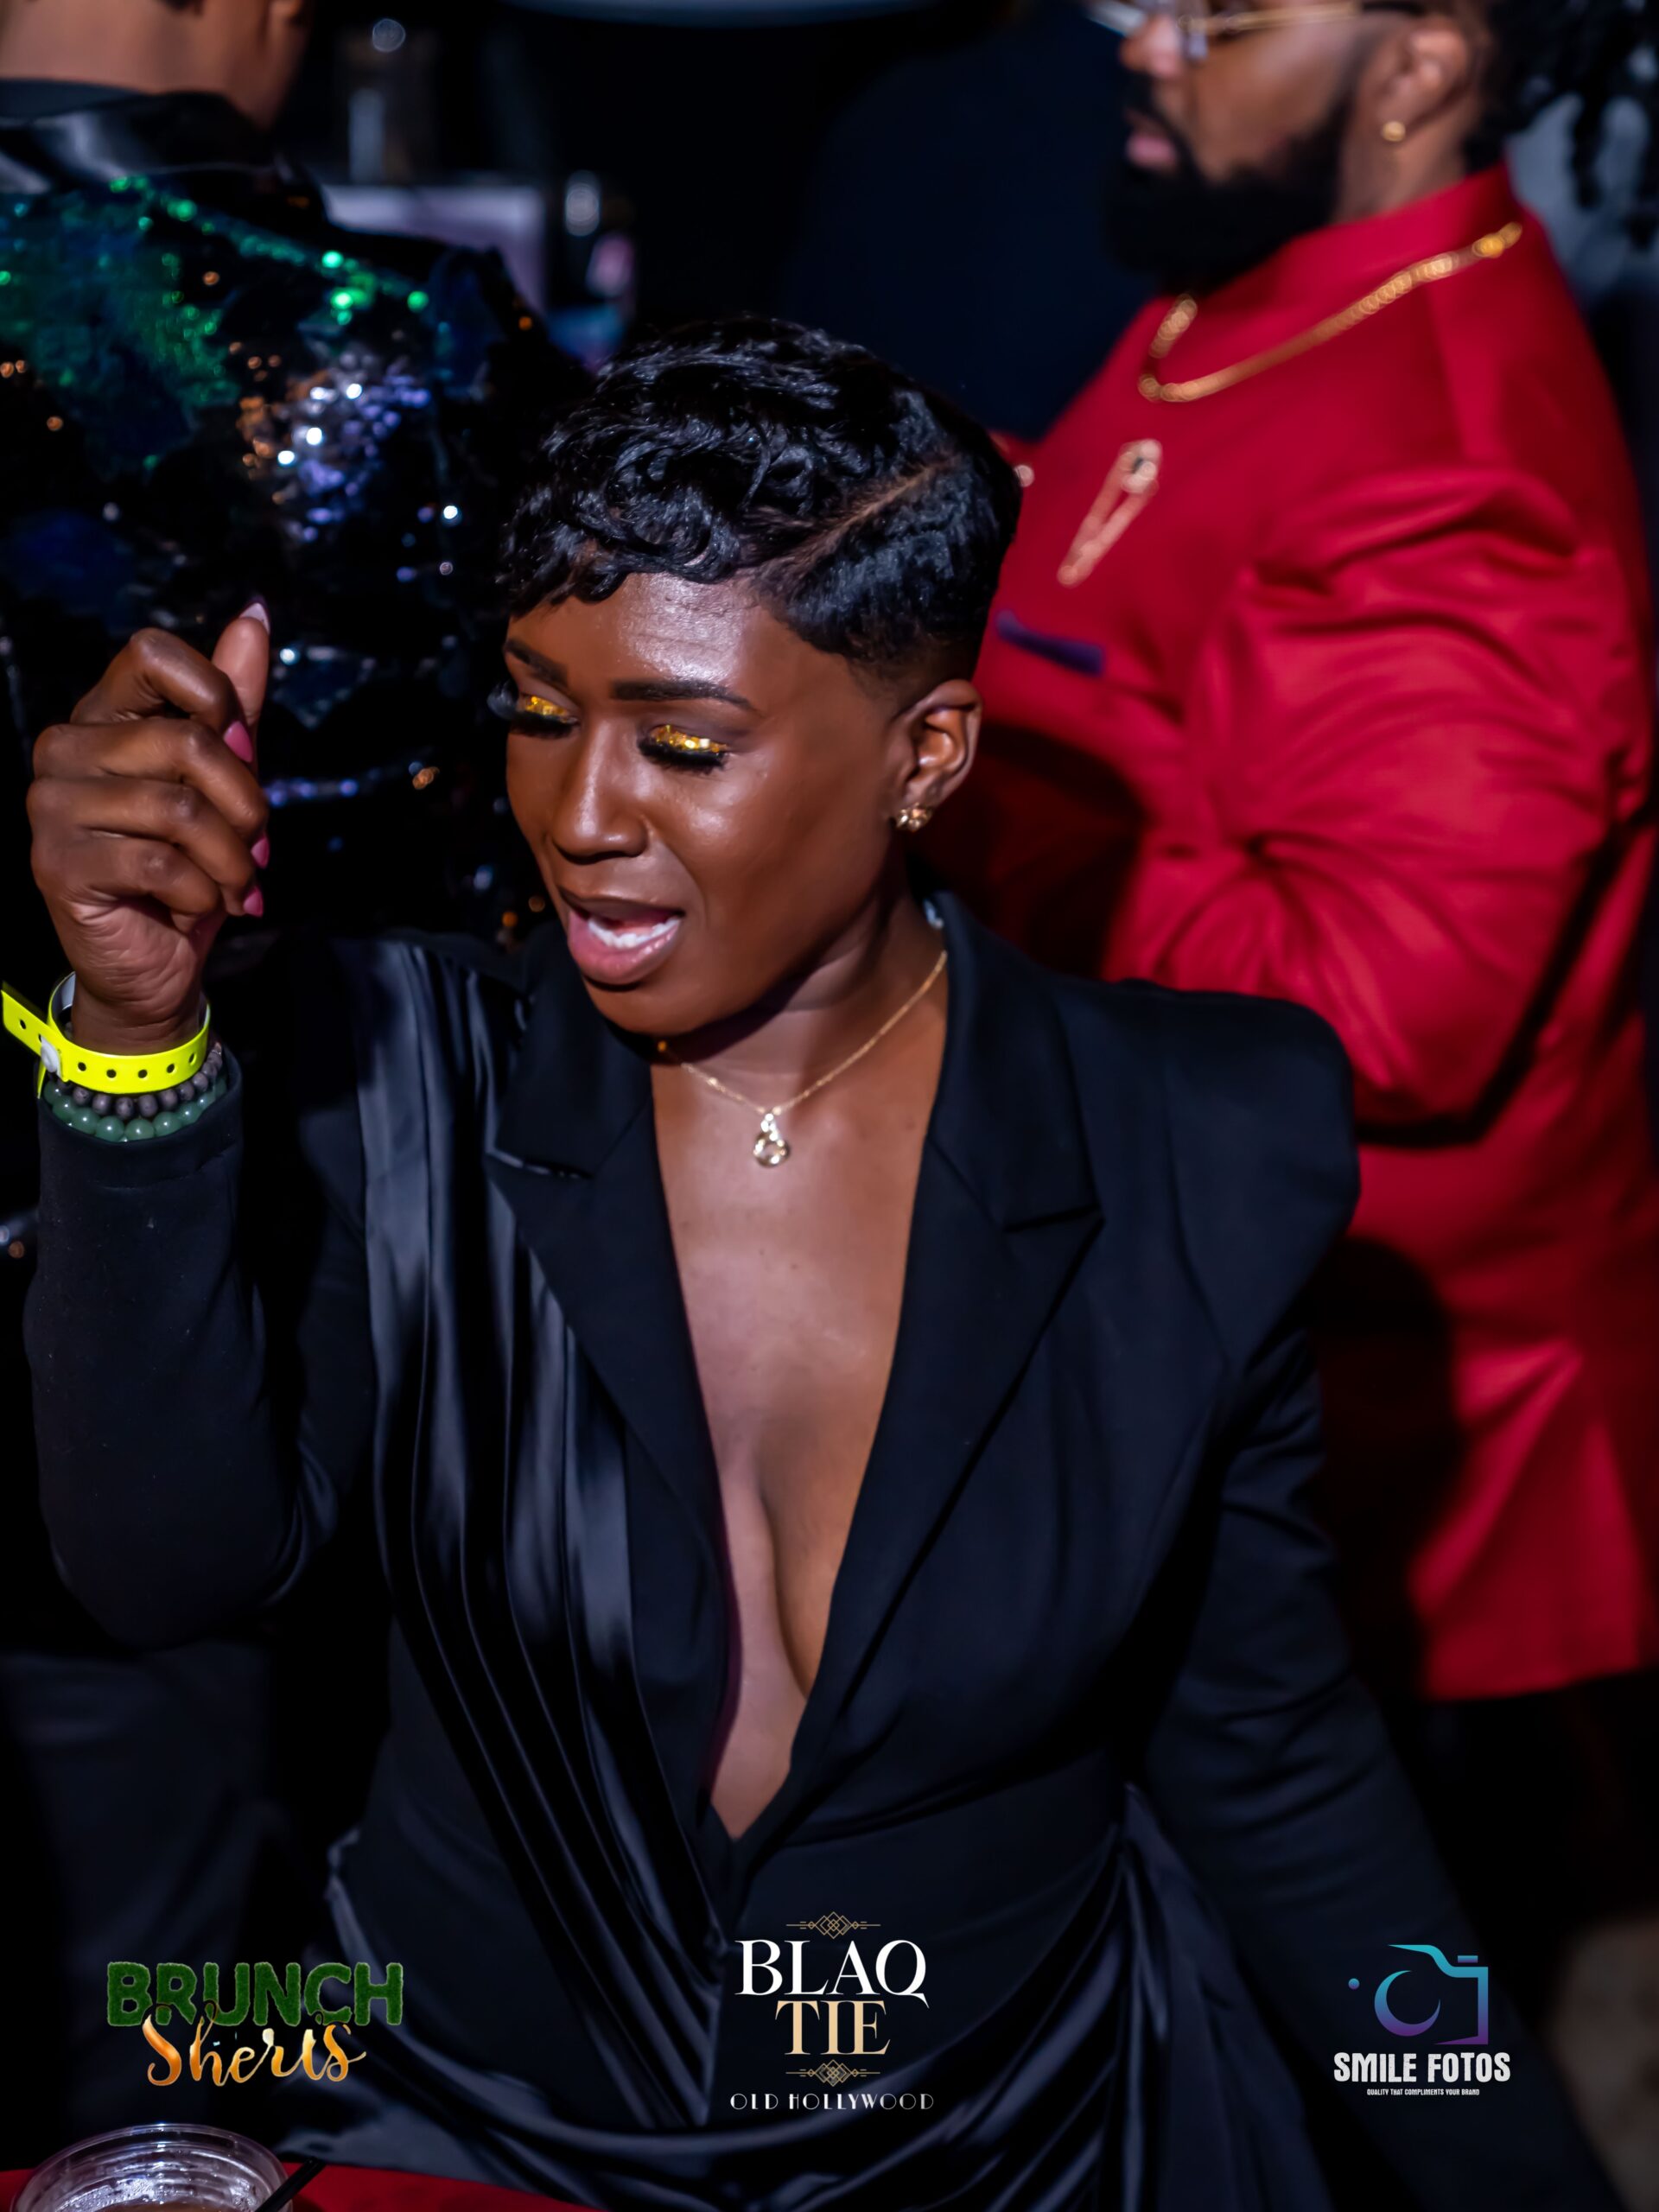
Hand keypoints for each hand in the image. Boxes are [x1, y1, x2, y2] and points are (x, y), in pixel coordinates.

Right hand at [28, 610, 270, 1053]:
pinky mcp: (57, 862)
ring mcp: (51, 805)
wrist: (154, 964)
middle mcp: (64, 748)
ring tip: (236, 885)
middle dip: (246, 804)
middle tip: (257, 847)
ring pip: (180, 808)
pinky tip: (197, 907)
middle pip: (186, 742)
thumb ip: (235, 702)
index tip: (246, 750)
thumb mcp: (225, 780)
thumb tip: (255, 612)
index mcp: (102, 715)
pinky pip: (160, 862)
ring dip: (232, 859)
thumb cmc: (190, 867)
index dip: (217, 699)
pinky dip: (201, 892)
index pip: (150, 653)